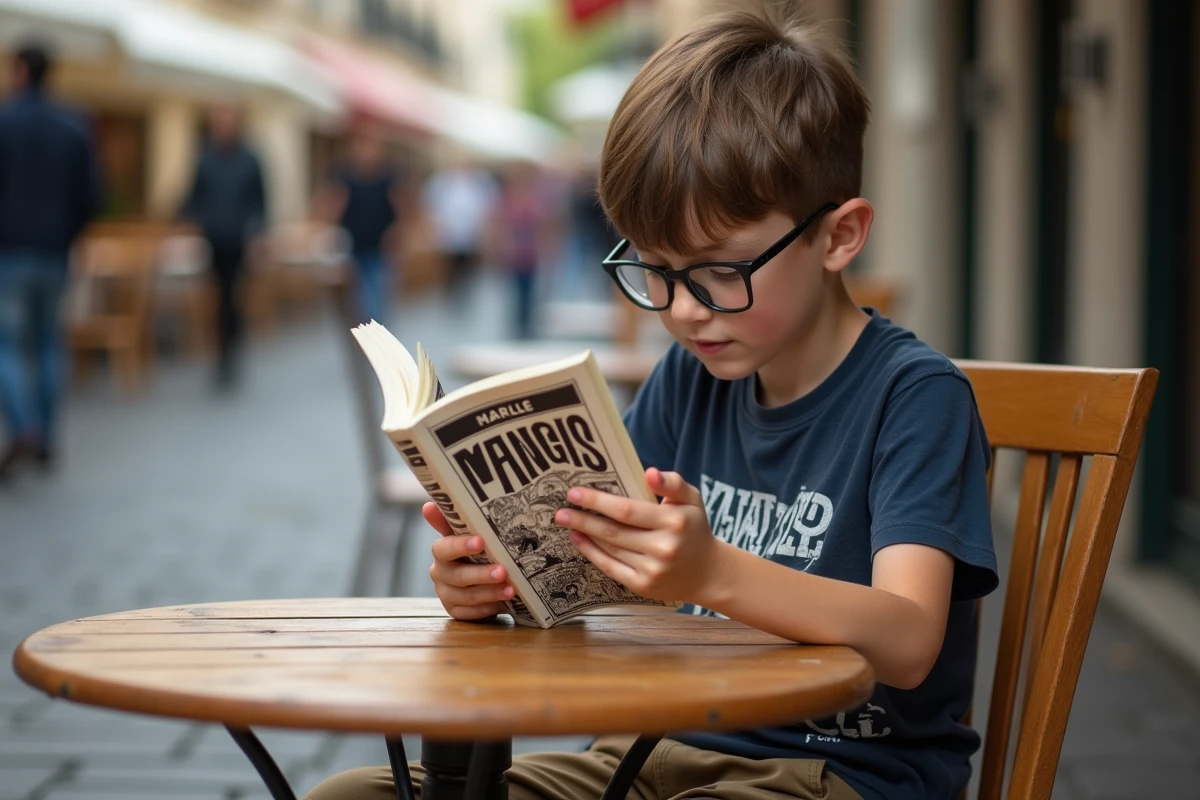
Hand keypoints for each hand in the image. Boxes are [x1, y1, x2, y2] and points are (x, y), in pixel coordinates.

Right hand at [424, 502, 514, 620]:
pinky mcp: (456, 612)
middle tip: (503, 571)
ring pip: (467, 596)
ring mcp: (446, 595)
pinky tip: (504, 603)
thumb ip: (452, 519)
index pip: (443, 548)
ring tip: (512, 589)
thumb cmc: (475, 550)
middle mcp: (440, 574)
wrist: (480, 577)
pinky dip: (488, 608)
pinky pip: (471, 613)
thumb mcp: (467, 533)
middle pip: (457, 576)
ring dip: (490, 593)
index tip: (480, 541)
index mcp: (441, 552)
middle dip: (481, 574)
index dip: (460, 545)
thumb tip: (428, 505)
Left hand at [554, 468, 719, 602]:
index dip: (598, 502)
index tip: (575, 493)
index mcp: (674, 522)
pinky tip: (579, 540)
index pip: (627, 510)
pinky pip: (611, 568)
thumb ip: (672, 483)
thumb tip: (649, 473)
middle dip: (584, 519)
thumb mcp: (692, 499)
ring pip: (610, 549)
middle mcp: (663, 547)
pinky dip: (592, 554)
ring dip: (585, 534)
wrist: (707, 572)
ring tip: (566, 521)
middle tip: (560, 510)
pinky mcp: (643, 586)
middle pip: (614, 531)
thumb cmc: (693, 528)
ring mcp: (653, 569)